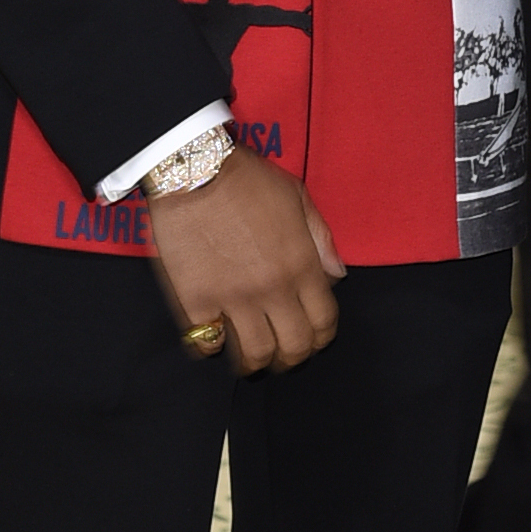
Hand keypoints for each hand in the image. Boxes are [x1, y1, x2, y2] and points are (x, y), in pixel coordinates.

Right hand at [149, 146, 344, 376]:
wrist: (193, 169)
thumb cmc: (246, 178)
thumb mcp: (297, 197)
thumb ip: (320, 238)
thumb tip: (337, 274)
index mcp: (301, 265)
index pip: (324, 322)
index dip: (321, 337)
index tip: (313, 338)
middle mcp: (271, 288)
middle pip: (293, 347)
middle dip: (292, 358)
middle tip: (282, 355)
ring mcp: (232, 298)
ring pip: (253, 353)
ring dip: (255, 362)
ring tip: (250, 358)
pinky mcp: (195, 300)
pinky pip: (206, 342)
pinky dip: (211, 347)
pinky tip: (213, 338)